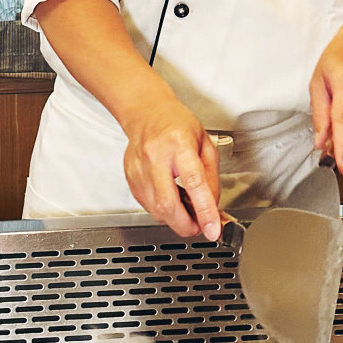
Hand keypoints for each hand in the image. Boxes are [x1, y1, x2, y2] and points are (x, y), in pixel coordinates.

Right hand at [121, 97, 221, 240]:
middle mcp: (156, 157)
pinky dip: (161, 209)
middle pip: (168, 205)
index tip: (212, 229)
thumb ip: (211, 176)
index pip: (193, 183)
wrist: (146, 112)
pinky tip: (169, 197)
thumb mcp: (205, 143)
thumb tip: (212, 206)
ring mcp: (139, 168)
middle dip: (186, 225)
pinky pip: (147, 205)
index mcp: (179, 144)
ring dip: (174, 219)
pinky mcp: (130, 177)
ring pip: (156, 210)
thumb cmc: (176, 123)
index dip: (204, 211)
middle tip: (199, 227)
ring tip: (185, 209)